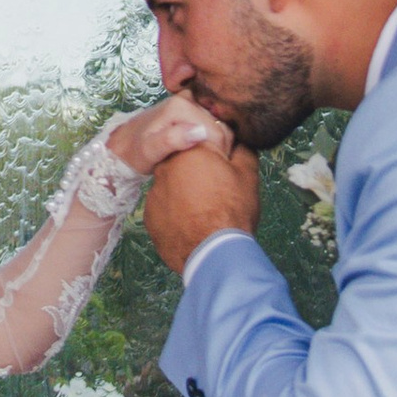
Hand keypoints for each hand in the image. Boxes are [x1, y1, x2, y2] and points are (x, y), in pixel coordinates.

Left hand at [107, 93, 228, 174]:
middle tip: (205, 163)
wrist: (124, 146)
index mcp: (180, 105)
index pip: (216, 131)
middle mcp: (186, 98)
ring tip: (200, 157)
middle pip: (219, 126)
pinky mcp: (189, 107)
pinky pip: (210, 122)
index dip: (217, 151)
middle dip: (217, 146)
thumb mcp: (150, 151)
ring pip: (216, 125)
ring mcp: (188, 101)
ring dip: (213, 142)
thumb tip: (199, 133)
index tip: (208, 165)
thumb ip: (172, 140)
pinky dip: (209, 136)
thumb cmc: (136, 153)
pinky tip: (198, 148)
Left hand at [145, 141, 261, 273]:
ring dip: (185, 195)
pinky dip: (176, 215)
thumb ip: (243, 151)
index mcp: (190, 150)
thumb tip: (239, 143)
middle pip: (184, 165)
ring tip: (205, 214)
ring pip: (173, 188)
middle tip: (217, 195)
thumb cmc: (232, 211)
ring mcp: (154, 192)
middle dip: (199, 175)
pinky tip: (191, 226)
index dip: (217, 159)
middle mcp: (166, 166)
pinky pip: (164, 209)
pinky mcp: (149, 216)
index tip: (226, 174)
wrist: (214, 254)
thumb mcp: (248, 175)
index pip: (202, 144)